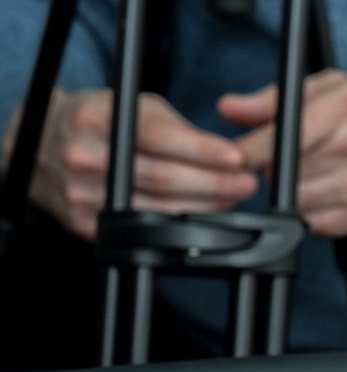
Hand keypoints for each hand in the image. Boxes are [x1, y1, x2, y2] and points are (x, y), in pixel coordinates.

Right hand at [2, 88, 258, 240]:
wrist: (39, 144)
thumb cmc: (97, 121)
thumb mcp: (131, 107)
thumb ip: (175, 128)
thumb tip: (225, 152)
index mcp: (95, 120)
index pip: (158, 138)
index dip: (201, 150)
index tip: (236, 157)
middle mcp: (85, 157)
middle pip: (162, 178)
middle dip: (213, 183)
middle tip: (246, 182)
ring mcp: (82, 193)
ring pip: (156, 209)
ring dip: (203, 207)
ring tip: (233, 198)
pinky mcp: (84, 223)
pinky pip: (140, 229)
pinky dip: (177, 226)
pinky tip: (201, 216)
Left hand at [218, 68, 346, 237]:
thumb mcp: (338, 87)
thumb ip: (279, 98)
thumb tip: (230, 110)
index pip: (281, 137)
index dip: (248, 151)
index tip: (233, 155)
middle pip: (284, 173)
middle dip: (273, 169)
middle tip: (282, 160)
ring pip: (297, 201)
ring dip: (293, 192)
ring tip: (311, 174)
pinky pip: (317, 223)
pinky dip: (312, 211)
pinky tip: (327, 192)